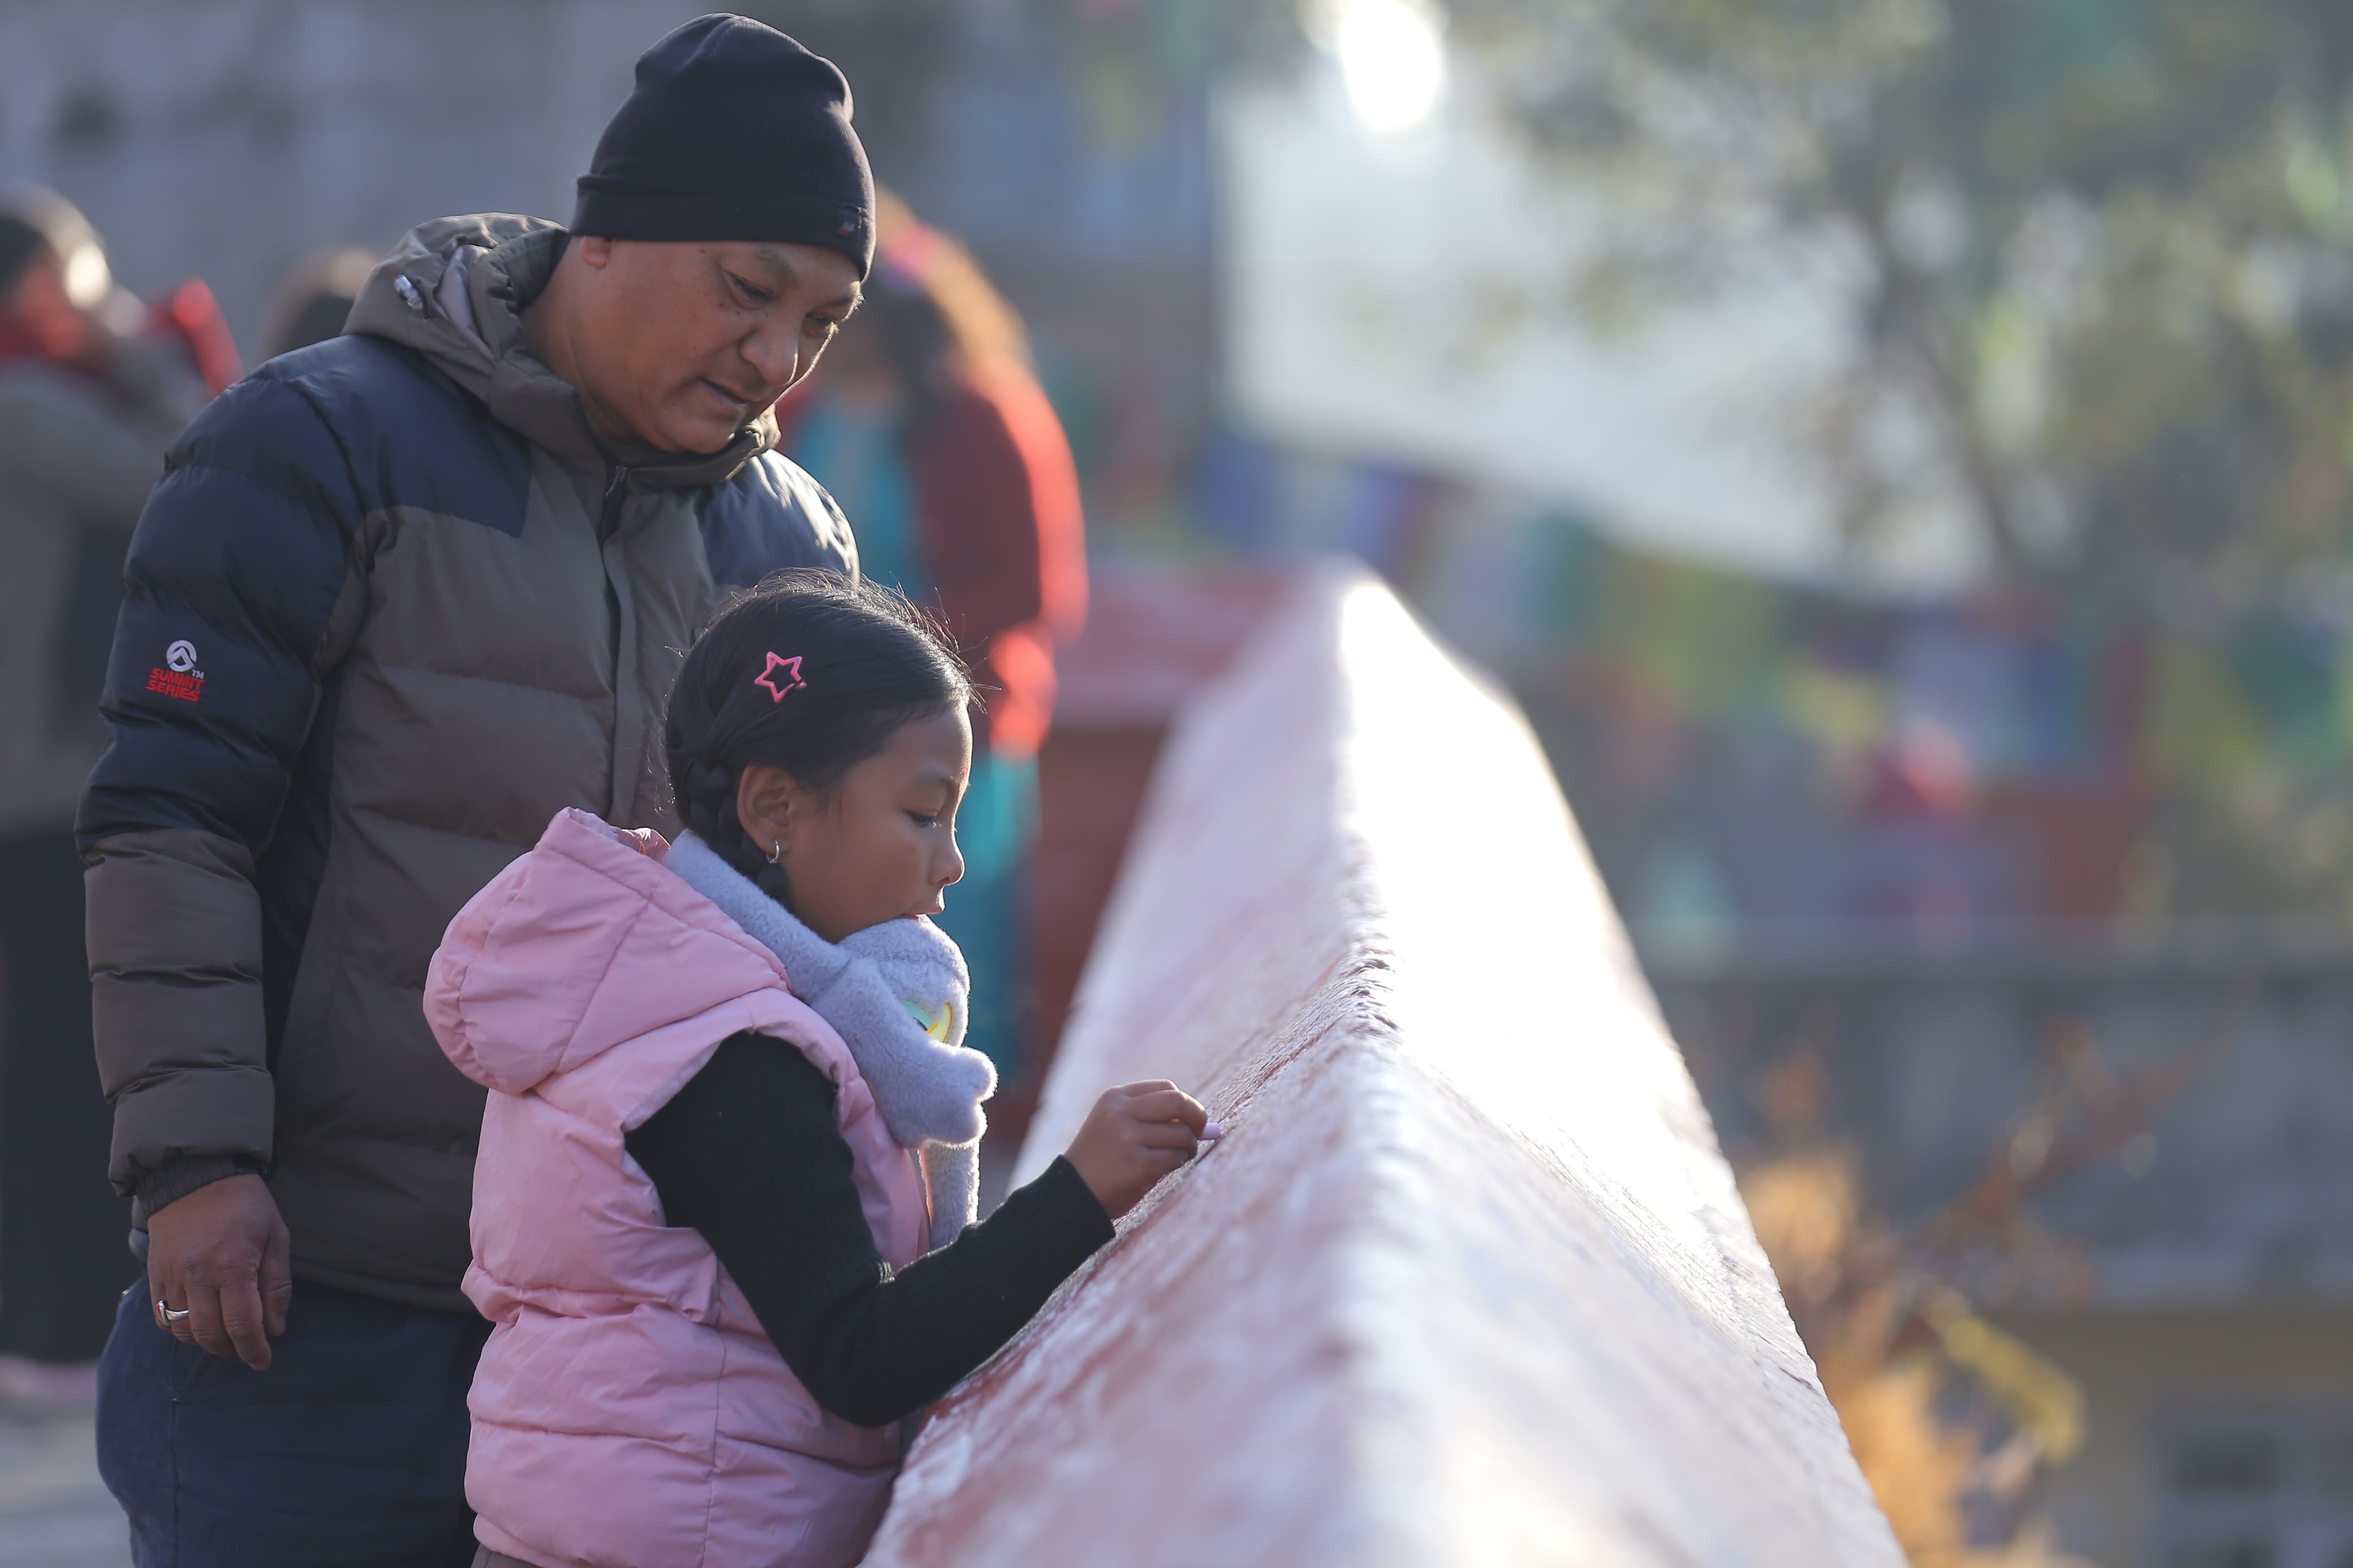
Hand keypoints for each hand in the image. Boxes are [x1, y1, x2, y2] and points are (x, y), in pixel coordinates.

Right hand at [146, 1174, 291, 1369]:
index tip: (264, 1361)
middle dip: (232, 1349)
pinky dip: (181, 1329)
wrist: (195, 1176)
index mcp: (233, 1264)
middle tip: (248, 1347)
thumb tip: (275, 1328)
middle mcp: (197, 1275)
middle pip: (210, 1334)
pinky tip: (200, 1322)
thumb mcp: (276, 1236)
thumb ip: (276, 1285)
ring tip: (227, 1335)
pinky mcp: (155, 1275)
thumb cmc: (245, 1205)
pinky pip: (163, 1317)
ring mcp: (171, 1276)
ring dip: (207, 1342)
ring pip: (184, 1330)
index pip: (242, 1324)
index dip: (254, 1349)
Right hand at [1063, 1081, 1209, 1219]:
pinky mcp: (1139, 1164)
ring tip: (1179, 1155)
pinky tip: (1168, 1167)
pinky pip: (1175, 1158)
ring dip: (1188, 1146)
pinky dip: (1179, 1162)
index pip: (1166, 1088)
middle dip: (1197, 1116)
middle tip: (1202, 1130)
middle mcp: (1122, 1112)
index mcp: (1116, 1097)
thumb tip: (1202, 1123)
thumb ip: (1152, 1118)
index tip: (1191, 1118)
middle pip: (1178, 1102)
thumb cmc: (1103, 1159)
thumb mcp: (1116, 1125)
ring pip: (1181, 1133)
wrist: (1074, 1192)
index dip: (1185, 1103)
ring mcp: (1129, 1138)